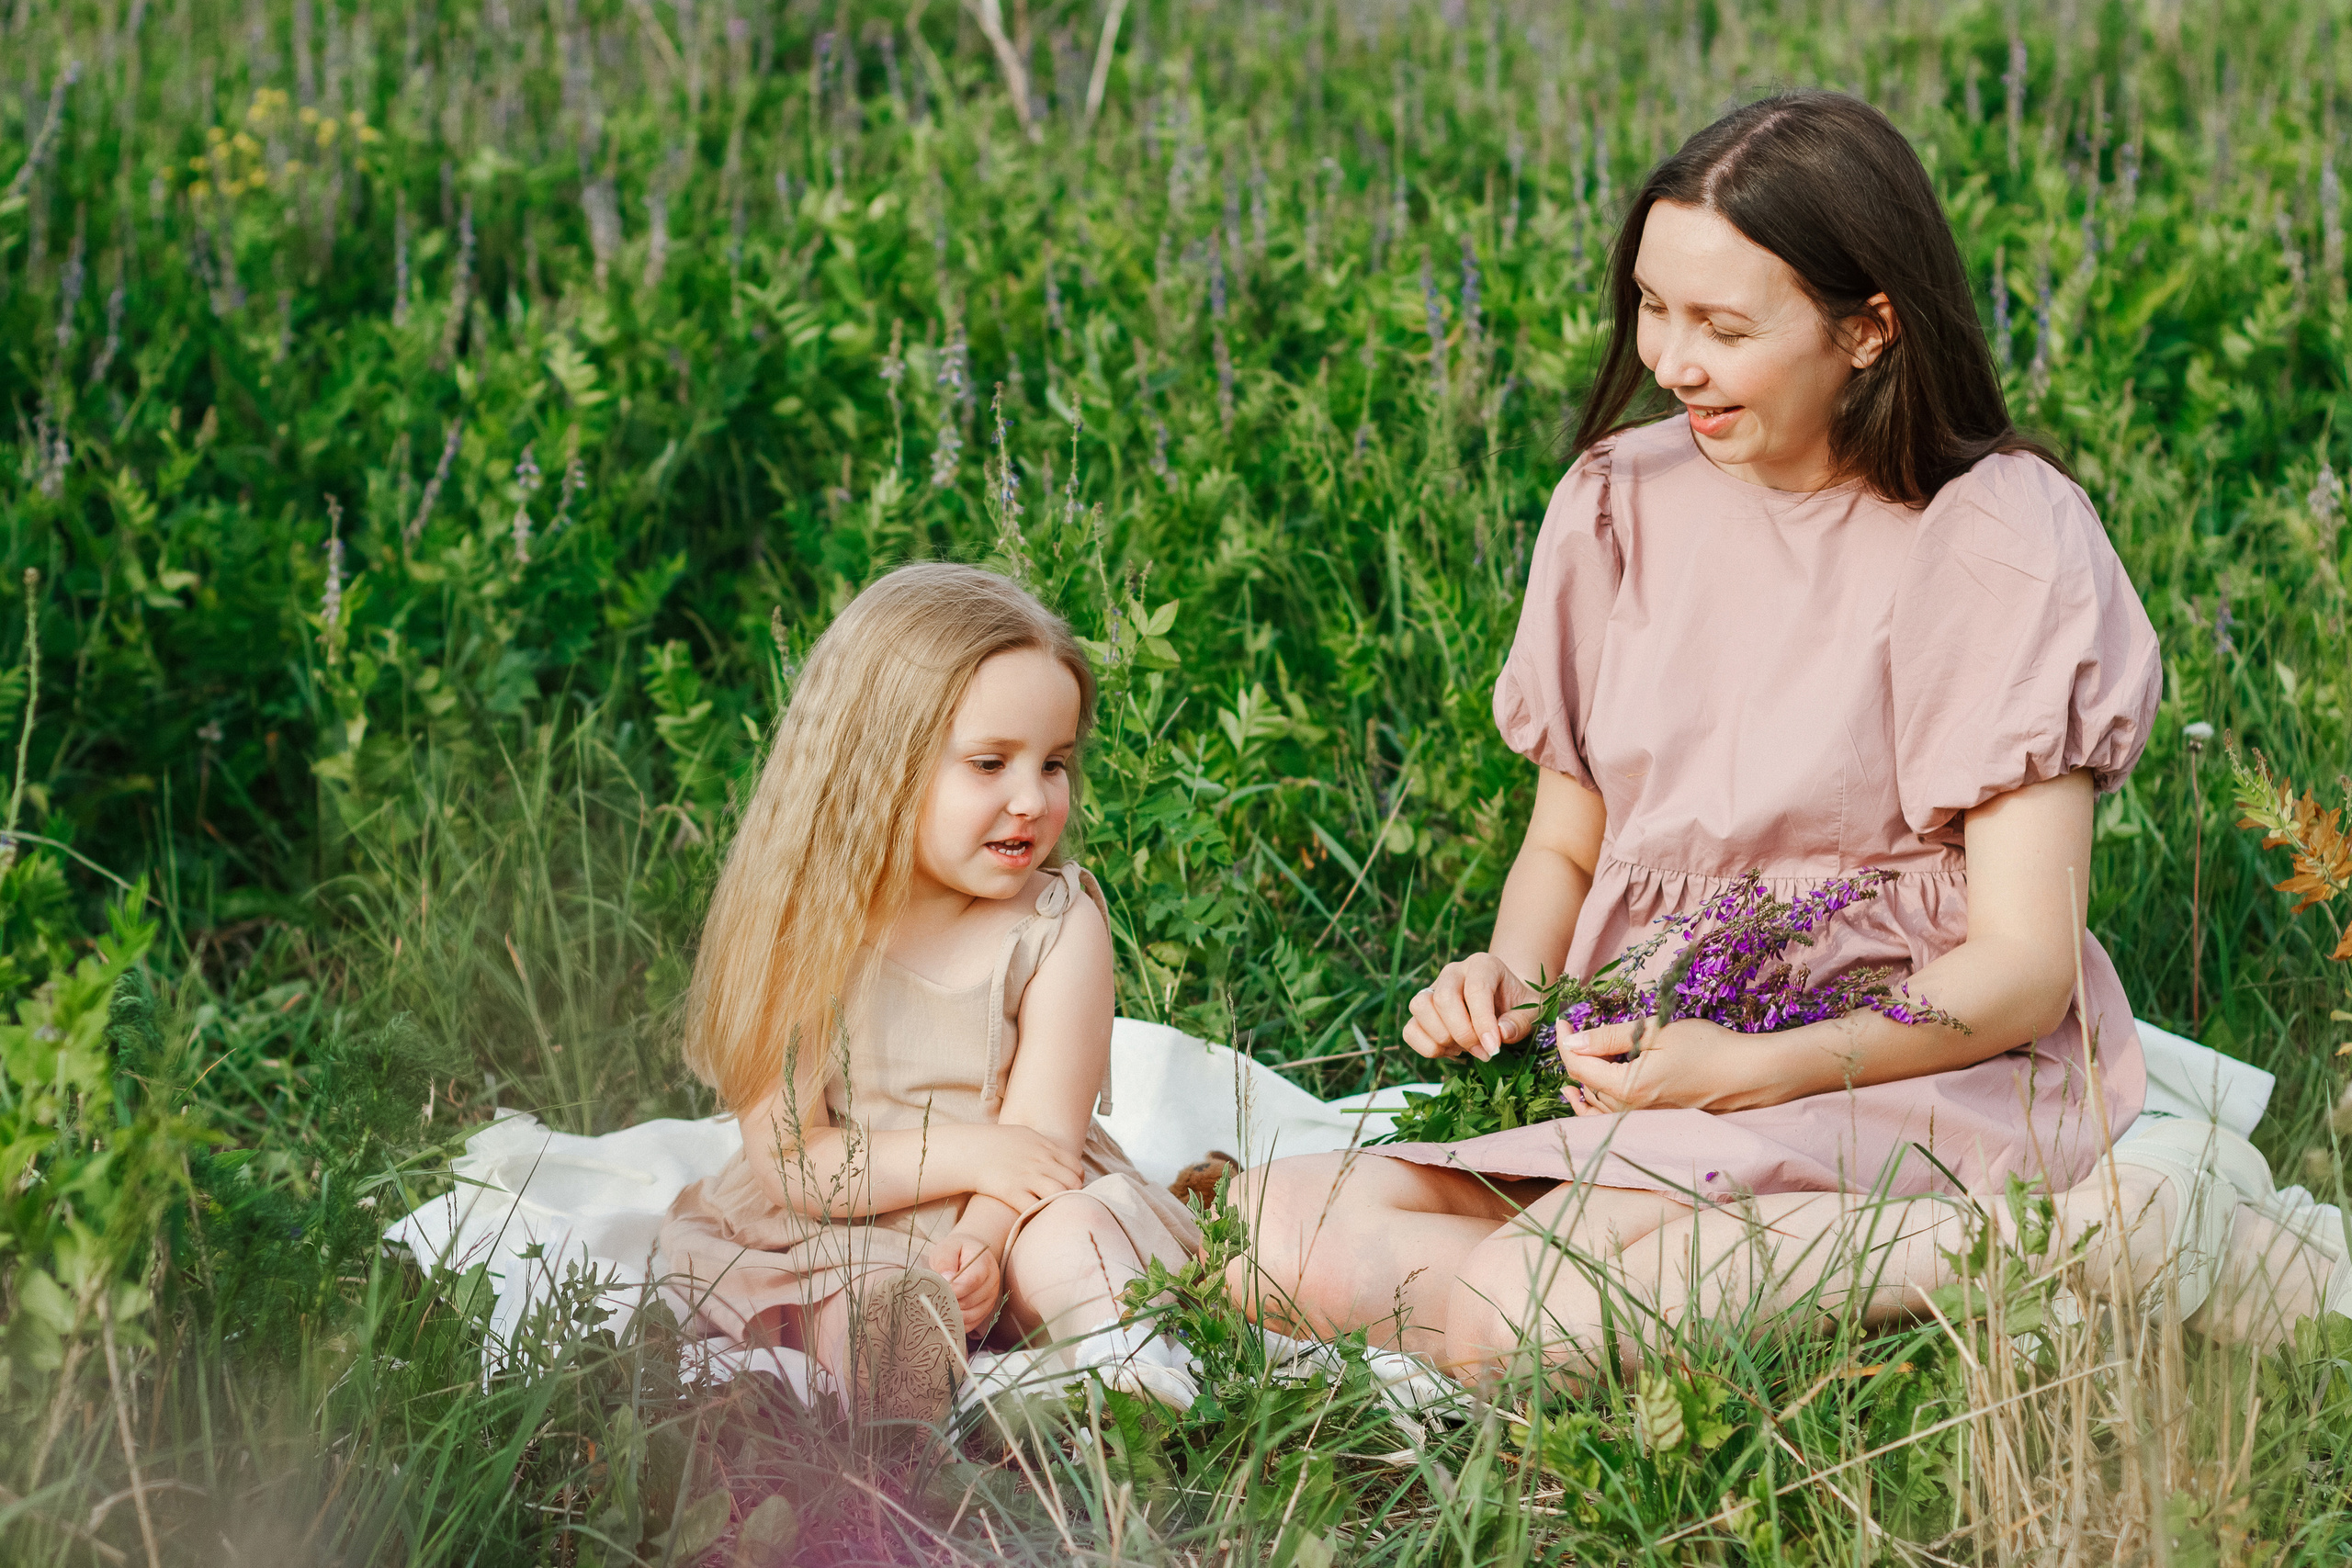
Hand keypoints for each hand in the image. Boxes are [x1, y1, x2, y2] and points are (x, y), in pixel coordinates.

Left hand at [925, 1230, 1003, 1333]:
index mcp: (984, 1263)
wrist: (971, 1254)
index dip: (953, 1290)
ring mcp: (991, 1298)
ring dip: (953, 1315)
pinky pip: (972, 1324)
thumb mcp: (947, 1248)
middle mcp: (992, 1283)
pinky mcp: (986, 1310)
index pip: (971, 1281)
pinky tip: (946, 1315)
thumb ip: (945, 1261)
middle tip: (931, 1302)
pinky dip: (958, 1323)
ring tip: (937, 1309)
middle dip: (949, 1303)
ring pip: (971, 1316)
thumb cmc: (957, 1251)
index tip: (937, 1291)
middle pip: (970, 1302)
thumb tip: (945, 1279)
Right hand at [949, 1123, 1084, 1211]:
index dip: (1077, 1181)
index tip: (1069, 1189)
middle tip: (1063, 1204)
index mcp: (1045, 1148)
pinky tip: (1035, 1215)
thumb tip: (1057, 1157)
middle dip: (1072, 1195)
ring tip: (1051, 1211)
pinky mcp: (1012, 1192)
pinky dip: (1039, 1213)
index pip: (1076, 1168)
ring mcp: (1027, 1177)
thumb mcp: (1024, 1135)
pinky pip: (1035, 1207)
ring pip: (1059, 1194)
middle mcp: (1040, 1162)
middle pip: (1072, 1183)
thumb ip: (1043, 1146)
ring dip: (1058, 1204)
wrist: (969, 1151)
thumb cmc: (995, 1143)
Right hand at [1403, 953, 1540, 1060]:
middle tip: (1484, 1052)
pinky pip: (1410, 1030)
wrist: (1505, 1005)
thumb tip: (1500, 1035)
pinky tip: (1451, 1050)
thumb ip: (1520, 1022)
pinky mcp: (1420, 1012)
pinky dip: (1428, 1047)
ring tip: (1466, 1049)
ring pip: (1419, 1008)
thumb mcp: (1531, 1012)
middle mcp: (1453, 972)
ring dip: (1442, 1037)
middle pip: (1444, 998)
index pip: (1476, 989)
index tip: (1494, 1048)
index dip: (1483, 1022)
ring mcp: (1433, 990)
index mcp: (1482, 965)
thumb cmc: (1519, 1007)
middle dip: (1463, 1033)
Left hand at [1556, 1017, 1800, 1114]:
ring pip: (1596, 1104)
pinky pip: (1612, 1117)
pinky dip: (1593, 1105)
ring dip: (1581, 1081)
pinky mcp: (1654, 1119)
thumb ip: (1610, 1038)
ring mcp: (1643, 1119)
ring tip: (1572, 1059)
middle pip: (1585, 1086)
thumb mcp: (1655, 1032)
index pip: (1578, 1067)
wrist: (1748, 1074)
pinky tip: (1584, 1096)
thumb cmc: (1707, 1047)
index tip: (1561, 1019)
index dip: (1564, 1041)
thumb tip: (1572, 1040)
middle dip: (1573, 1057)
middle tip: (1572, 1029)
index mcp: (1628, 1088)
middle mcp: (1631, 1111)